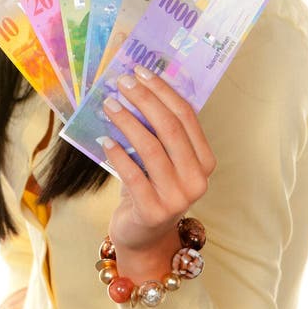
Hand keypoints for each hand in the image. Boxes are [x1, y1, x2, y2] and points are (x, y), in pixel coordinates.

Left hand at [101, 65, 215, 278]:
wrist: (143, 237)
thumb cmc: (149, 187)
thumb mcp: (160, 159)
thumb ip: (156, 132)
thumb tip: (134, 88)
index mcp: (204, 161)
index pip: (187, 116)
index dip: (163, 91)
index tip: (140, 71)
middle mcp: (197, 179)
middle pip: (171, 128)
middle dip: (145, 100)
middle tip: (122, 83)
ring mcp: (177, 198)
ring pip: (152, 148)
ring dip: (127, 122)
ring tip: (109, 105)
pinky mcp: (153, 211)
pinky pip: (133, 175)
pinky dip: (117, 154)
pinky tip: (103, 139)